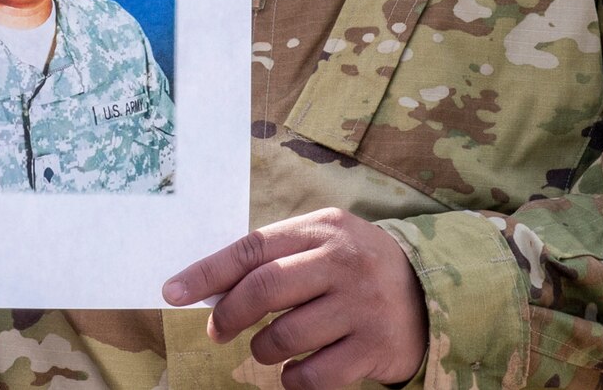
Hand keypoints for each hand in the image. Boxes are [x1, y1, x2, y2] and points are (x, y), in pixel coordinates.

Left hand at [162, 208, 425, 389]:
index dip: (207, 272)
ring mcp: (362, 305)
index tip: (172, 292)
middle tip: (219, 331)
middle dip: (229, 316)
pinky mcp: (375, 347)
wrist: (431, 294)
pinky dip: (292, 378)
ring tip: (271, 347)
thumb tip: (210, 288)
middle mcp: (343, 262)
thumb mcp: (322, 245)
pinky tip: (297, 368)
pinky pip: (312, 375)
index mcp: (323, 228)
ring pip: (283, 337)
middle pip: (263, 289)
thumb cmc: (356, 269)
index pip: (252, 247)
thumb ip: (275, 259)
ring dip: (263, 350)